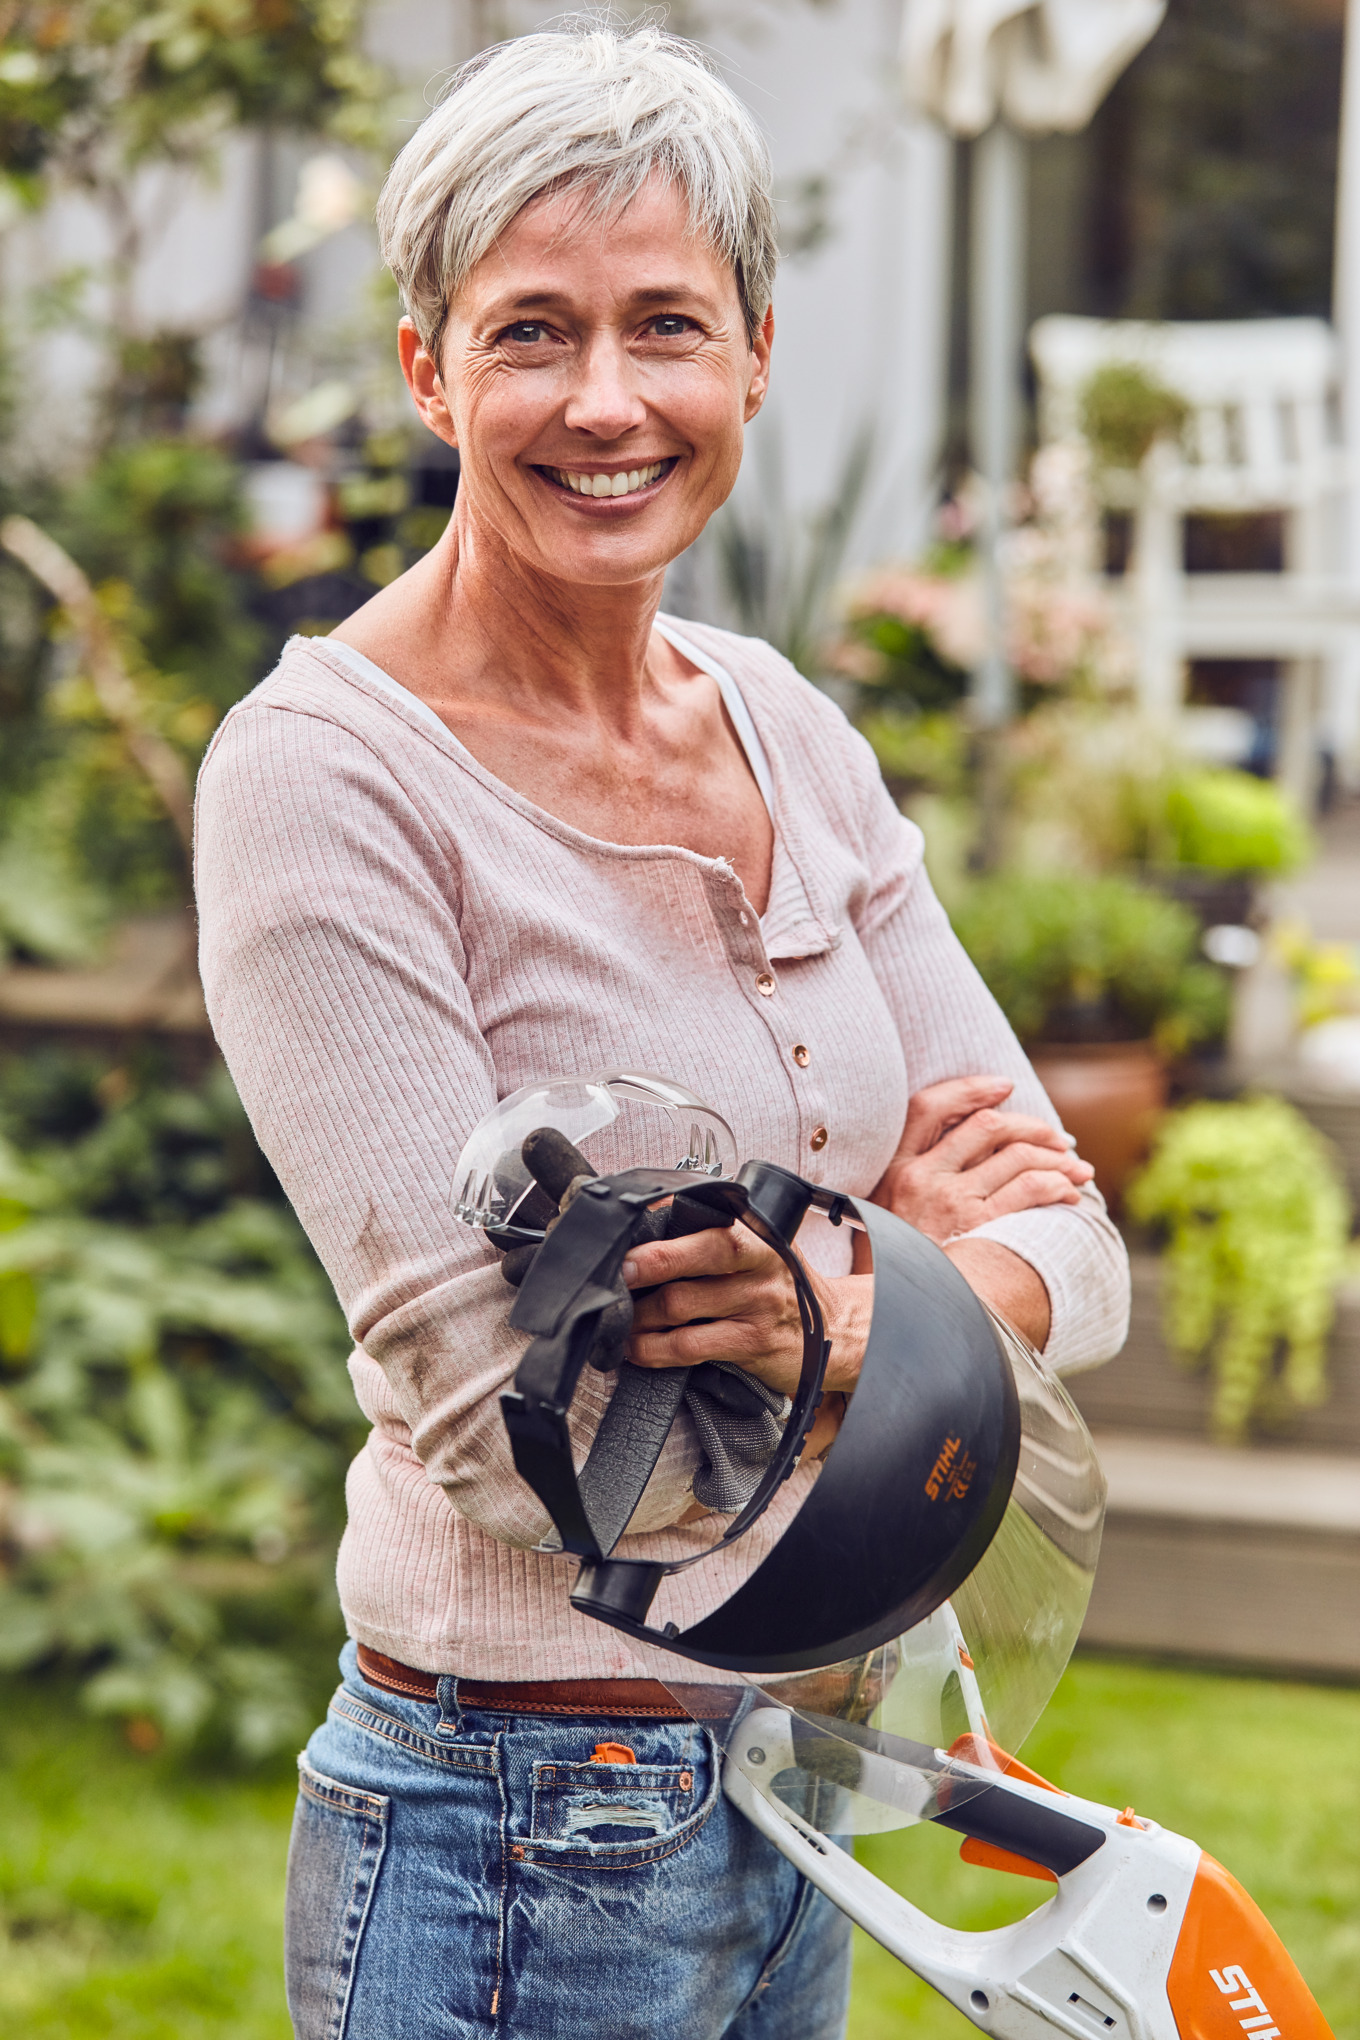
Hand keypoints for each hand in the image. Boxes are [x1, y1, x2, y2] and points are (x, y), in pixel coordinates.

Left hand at [622, 1221, 869, 1400]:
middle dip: (648, 1262)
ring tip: (620, 1317)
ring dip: (640, 1313)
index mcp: (760, 1234)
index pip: (710, 1219)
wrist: (838, 1332)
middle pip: (697, 1255)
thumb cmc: (787, 1288)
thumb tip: (656, 1219)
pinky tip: (638, 1348)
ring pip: (682, 1303)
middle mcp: (760, 1264)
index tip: (632, 1225)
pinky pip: (690, 1346)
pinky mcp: (750, 1343)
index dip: (668, 1222)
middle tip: (616, 1271)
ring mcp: (756, 1305)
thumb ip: (719, 1234)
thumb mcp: (766, 1250)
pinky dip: (655, 1349)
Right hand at [870, 1075, 1091, 1245]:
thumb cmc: (891, 1266)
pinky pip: (1030, 1188)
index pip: (929, 1106)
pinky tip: (1069, 1194)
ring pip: (1017, 1156)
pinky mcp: (977, 1227)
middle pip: (987, 1126)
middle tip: (1060, 1140)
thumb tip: (971, 1151)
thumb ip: (916, 1180)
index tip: (1004, 1086)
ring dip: (1056, 1159)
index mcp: (894, 1167)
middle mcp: (920, 1176)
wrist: (892, 1311)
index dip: (970, 1089)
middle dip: (1033, 1127)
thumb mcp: (882, 1213)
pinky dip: (1058, 1184)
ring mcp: (949, 1200)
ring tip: (1077, 1168)